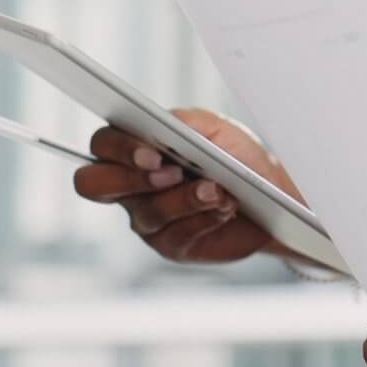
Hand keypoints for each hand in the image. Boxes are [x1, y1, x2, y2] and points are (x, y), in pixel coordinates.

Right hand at [71, 108, 293, 263]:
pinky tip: (225, 207)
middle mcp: (132, 186)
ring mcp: (148, 218)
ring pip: (147, 212)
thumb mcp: (216, 128)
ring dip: (186, 198)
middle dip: (130, 178)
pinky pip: (176, 235)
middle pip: (93, 184)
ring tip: (217, 189)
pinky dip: (205, 218)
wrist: (273, 193)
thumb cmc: (237, 156)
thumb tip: (164, 125)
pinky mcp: (171, 244)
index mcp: (136, 150)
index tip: (152, 153)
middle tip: (173, 174)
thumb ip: (185, 122)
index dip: (118, 149)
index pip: (102, 145)